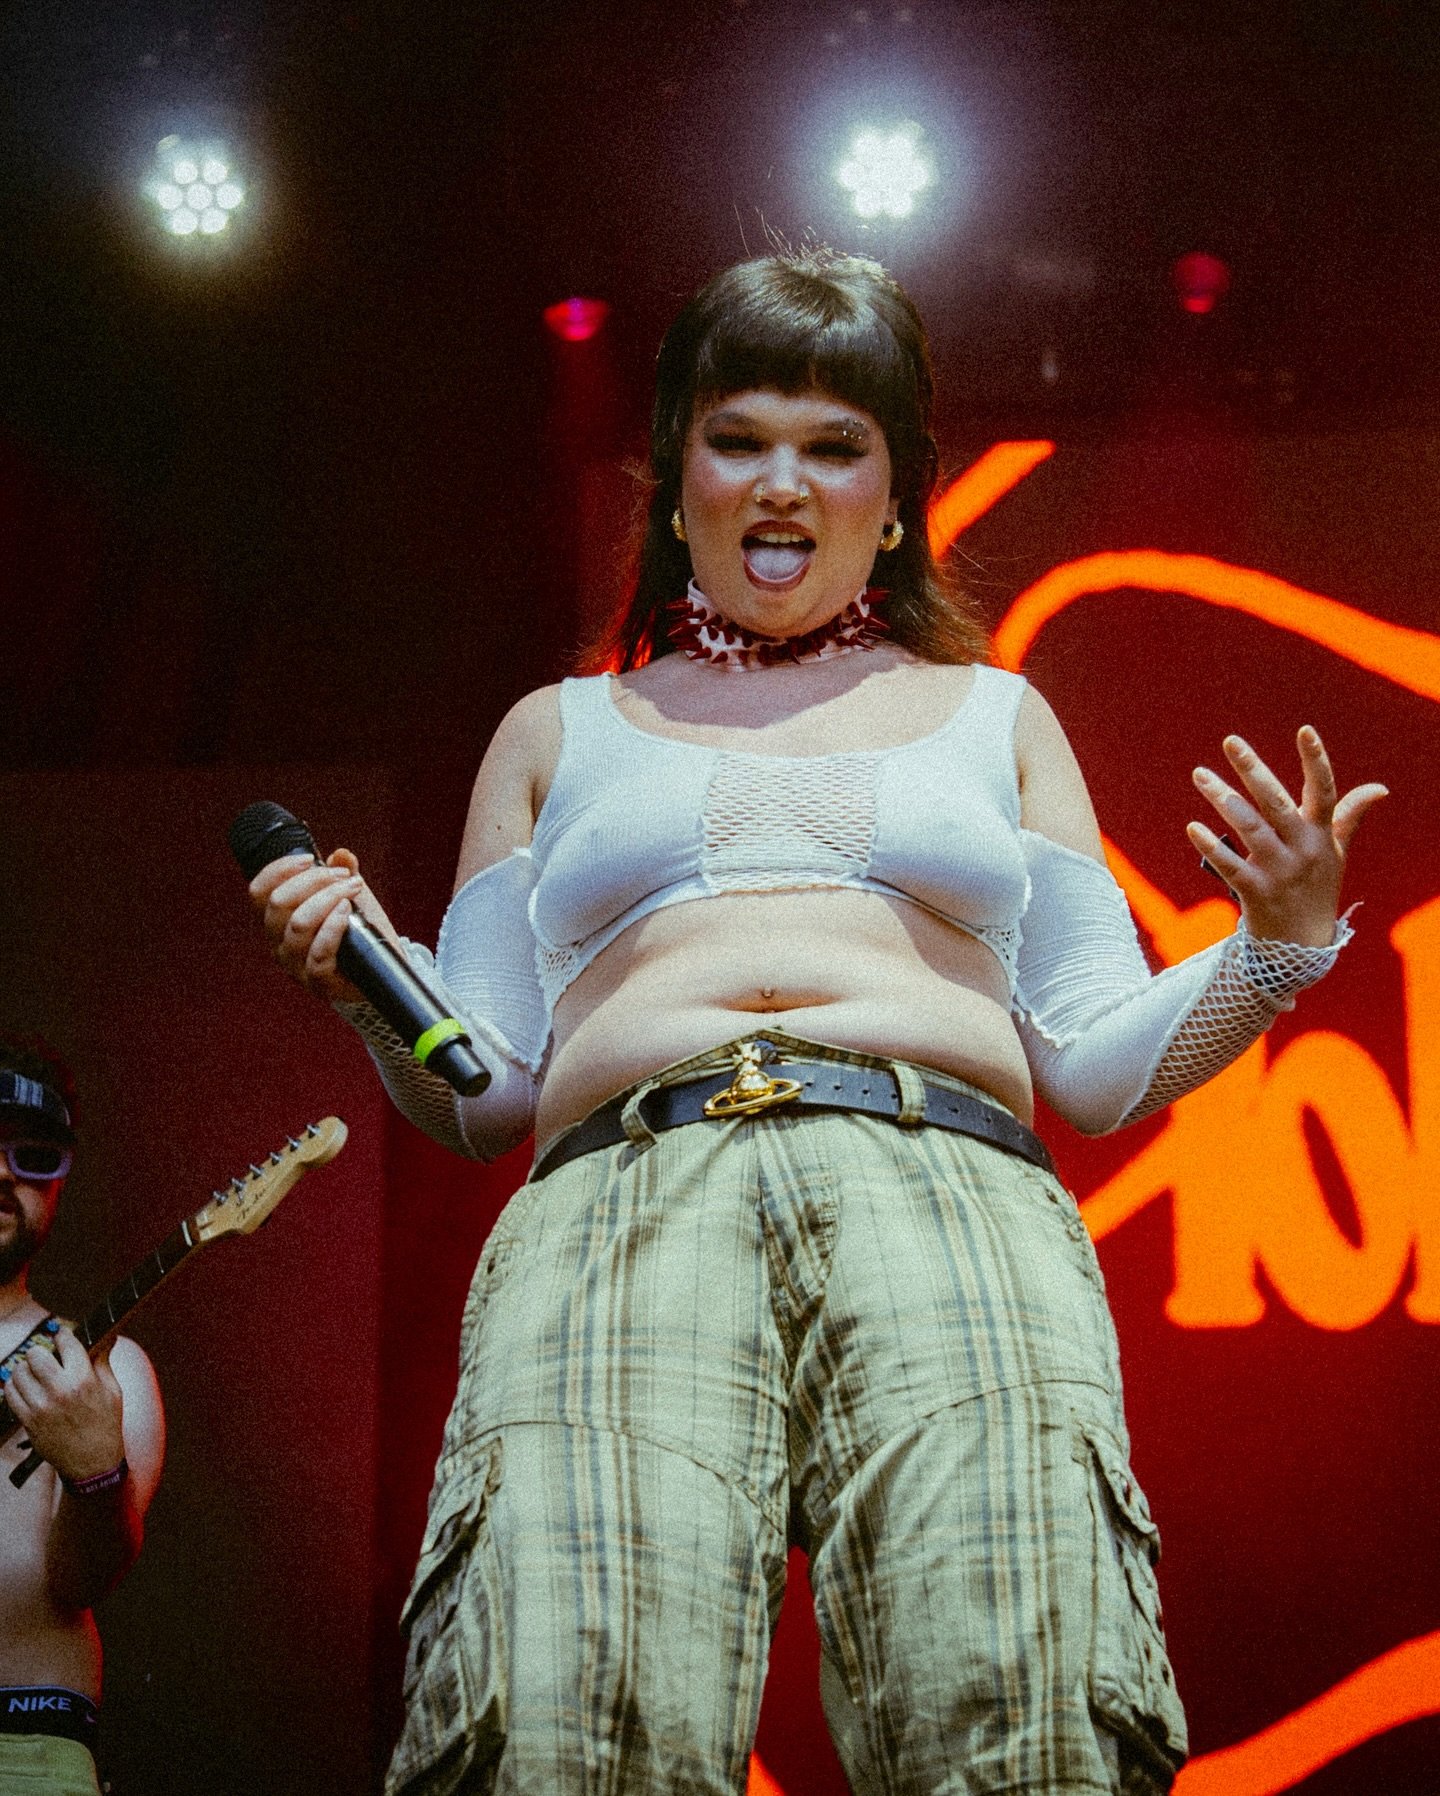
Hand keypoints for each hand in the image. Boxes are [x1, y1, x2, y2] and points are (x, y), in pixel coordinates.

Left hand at [2, 1326, 125, 1485]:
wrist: (93, 1464)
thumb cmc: (106, 1426)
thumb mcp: (113, 1391)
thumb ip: (103, 1361)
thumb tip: (106, 1337)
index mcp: (84, 1379)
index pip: (65, 1342)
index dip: (62, 1335)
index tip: (61, 1336)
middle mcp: (60, 1390)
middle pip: (35, 1354)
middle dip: (40, 1352)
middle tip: (46, 1357)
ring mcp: (40, 1406)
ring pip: (18, 1372)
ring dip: (25, 1369)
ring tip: (35, 1374)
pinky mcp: (28, 1421)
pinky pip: (10, 1394)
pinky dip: (15, 1387)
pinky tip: (26, 1388)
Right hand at [248, 847, 392, 1004]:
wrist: (379, 970)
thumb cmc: (357, 933)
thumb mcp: (350, 897)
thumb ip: (343, 874)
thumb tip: (342, 855)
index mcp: (278, 921)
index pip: (259, 892)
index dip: (279, 870)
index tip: (310, 859)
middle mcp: (279, 943)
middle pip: (279, 902)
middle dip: (315, 880)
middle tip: (345, 877)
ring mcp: (296, 966)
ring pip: (298, 924)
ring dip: (328, 899)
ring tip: (352, 890)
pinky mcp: (318, 983)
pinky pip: (317, 955)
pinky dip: (332, 929)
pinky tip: (346, 913)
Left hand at [1186, 727, 1386, 945]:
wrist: (1301, 946)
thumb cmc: (1316, 888)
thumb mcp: (1335, 852)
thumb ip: (1348, 817)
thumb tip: (1379, 789)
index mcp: (1321, 835)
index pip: (1324, 791)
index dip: (1316, 761)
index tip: (1305, 730)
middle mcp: (1303, 850)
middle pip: (1276, 802)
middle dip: (1253, 769)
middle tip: (1231, 741)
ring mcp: (1279, 872)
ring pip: (1250, 829)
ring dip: (1224, 800)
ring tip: (1201, 775)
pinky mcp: (1256, 892)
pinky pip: (1230, 865)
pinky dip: (1210, 847)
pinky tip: (1192, 827)